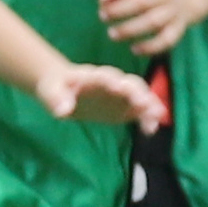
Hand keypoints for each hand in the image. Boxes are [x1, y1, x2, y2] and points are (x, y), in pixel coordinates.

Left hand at [33, 60, 165, 131]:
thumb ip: (56, 99)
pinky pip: (139, 112)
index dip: (112, 80)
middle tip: (145, 104)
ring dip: (149, 105)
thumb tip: (62, 111)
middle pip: (130, 83)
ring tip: (157, 118)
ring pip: (140, 96)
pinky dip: (146, 118)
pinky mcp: (124, 107)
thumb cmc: (56, 86)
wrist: (63, 89)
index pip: (104, 76)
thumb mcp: (50, 91)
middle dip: (138, 92)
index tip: (119, 87)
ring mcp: (120, 95)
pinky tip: (150, 130)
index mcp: (92, 76)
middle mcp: (112, 82)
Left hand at [96, 0, 207, 57]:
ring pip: (152, 22)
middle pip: (142, 2)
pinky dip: (150, 47)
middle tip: (102, 16)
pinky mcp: (177, 29)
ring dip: (130, 29)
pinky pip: (166, 40)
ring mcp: (172, 12)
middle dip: (120, 10)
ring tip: (112, 34)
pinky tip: (134, 49)